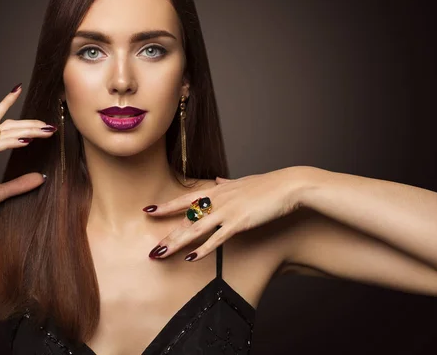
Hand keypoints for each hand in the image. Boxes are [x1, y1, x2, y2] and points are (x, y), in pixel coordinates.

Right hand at [0, 83, 56, 229]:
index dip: (6, 104)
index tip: (18, 89)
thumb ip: (20, 184)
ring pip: (3, 132)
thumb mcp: (0, 193)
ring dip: (27, 130)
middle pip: (5, 125)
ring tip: (46, 131)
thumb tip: (41, 177)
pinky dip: (12, 142)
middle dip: (29, 122)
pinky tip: (27, 142)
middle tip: (50, 125)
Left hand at [145, 167, 302, 260]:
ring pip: (195, 229)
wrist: (287, 186)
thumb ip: (227, 182)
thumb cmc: (267, 185)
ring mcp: (227, 211)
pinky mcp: (239, 222)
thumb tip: (217, 178)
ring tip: (161, 255)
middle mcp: (218, 200)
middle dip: (167, 235)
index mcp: (217, 190)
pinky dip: (203, 249)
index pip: (185, 199)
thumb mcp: (242, 181)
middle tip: (152, 250)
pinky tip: (191, 257)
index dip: (166, 206)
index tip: (149, 211)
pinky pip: (217, 238)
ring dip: (177, 243)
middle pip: (186, 219)